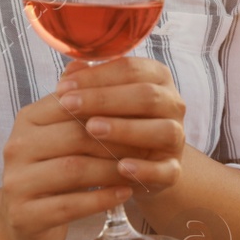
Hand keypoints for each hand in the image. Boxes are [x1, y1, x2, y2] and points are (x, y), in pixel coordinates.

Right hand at [0, 87, 143, 239]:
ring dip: (112, 169)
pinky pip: (70, 205)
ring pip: (74, 169)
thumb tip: (86, 62)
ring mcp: (16, 183)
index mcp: (27, 119)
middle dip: (116, 140)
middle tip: (148, 143)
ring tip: (138, 168)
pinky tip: (125, 193)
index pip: (72, 103)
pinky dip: (102, 198)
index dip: (109, 107)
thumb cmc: (53, 168)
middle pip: (75, 136)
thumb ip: (78, 101)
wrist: (24, 220)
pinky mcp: (25, 215)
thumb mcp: (63, 132)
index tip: (142, 112)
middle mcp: (16, 147)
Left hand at [46, 56, 186, 193]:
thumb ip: (88, 84)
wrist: (141, 163)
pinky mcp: (173, 169)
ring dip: (127, 129)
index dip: (96, 76)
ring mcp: (177, 138)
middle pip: (146, 95)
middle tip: (68, 105)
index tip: (62, 87)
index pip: (130, 69)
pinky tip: (121, 167)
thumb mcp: (101, 100)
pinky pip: (166, 170)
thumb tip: (70, 71)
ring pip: (163, 130)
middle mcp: (173, 104)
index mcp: (157, 78)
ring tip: (92, 129)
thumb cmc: (115, 120)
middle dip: (104, 99)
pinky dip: (145, 169)